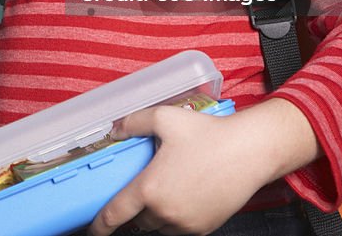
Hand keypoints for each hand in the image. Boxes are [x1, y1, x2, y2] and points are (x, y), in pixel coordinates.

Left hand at [87, 99, 317, 235]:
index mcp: (150, 188)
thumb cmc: (206, 134)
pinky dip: (174, 220)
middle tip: (140, 192)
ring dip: (154, 217)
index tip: (93, 230)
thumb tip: (114, 129)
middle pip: (138, 222)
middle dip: (135, 210)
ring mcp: (185, 224)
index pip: (116, 214)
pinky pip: (179, 231)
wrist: (248, 152)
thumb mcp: (164, 118)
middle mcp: (165, 212)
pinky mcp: (203, 229)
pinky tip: (181, 197)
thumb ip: (133, 123)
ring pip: (158, 228)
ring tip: (162, 193)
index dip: (101, 225)